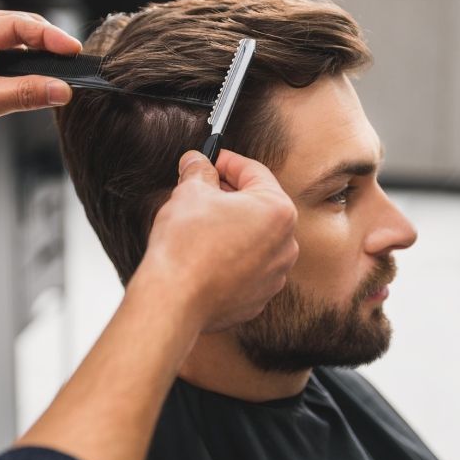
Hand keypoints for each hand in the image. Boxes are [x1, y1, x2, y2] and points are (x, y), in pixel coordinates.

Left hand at [0, 10, 81, 179]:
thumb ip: (25, 93)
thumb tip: (60, 89)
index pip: (13, 25)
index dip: (46, 35)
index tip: (70, 48)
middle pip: (15, 31)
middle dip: (44, 40)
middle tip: (70, 54)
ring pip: (13, 53)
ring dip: (36, 59)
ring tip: (60, 68)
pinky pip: (10, 75)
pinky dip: (28, 79)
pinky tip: (41, 87)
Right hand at [131, 149, 298, 332]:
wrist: (174, 300)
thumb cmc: (186, 245)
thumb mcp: (189, 192)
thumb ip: (199, 171)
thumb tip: (197, 161)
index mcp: (278, 211)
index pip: (254, 172)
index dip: (227, 161)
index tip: (210, 159)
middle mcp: (286, 244)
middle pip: (258, 206)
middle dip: (229, 195)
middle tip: (201, 188)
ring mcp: (274, 275)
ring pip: (254, 239)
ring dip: (231, 227)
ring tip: (200, 223)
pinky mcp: (257, 298)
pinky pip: (247, 268)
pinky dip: (230, 257)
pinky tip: (204, 254)